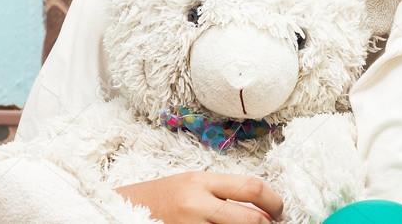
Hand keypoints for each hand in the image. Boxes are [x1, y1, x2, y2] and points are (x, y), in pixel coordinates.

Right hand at [114, 171, 282, 222]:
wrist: (122, 210)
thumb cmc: (161, 198)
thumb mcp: (192, 184)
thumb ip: (222, 192)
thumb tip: (260, 203)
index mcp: (201, 182)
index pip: (251, 188)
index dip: (274, 200)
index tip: (279, 209)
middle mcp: (196, 204)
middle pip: (250, 219)